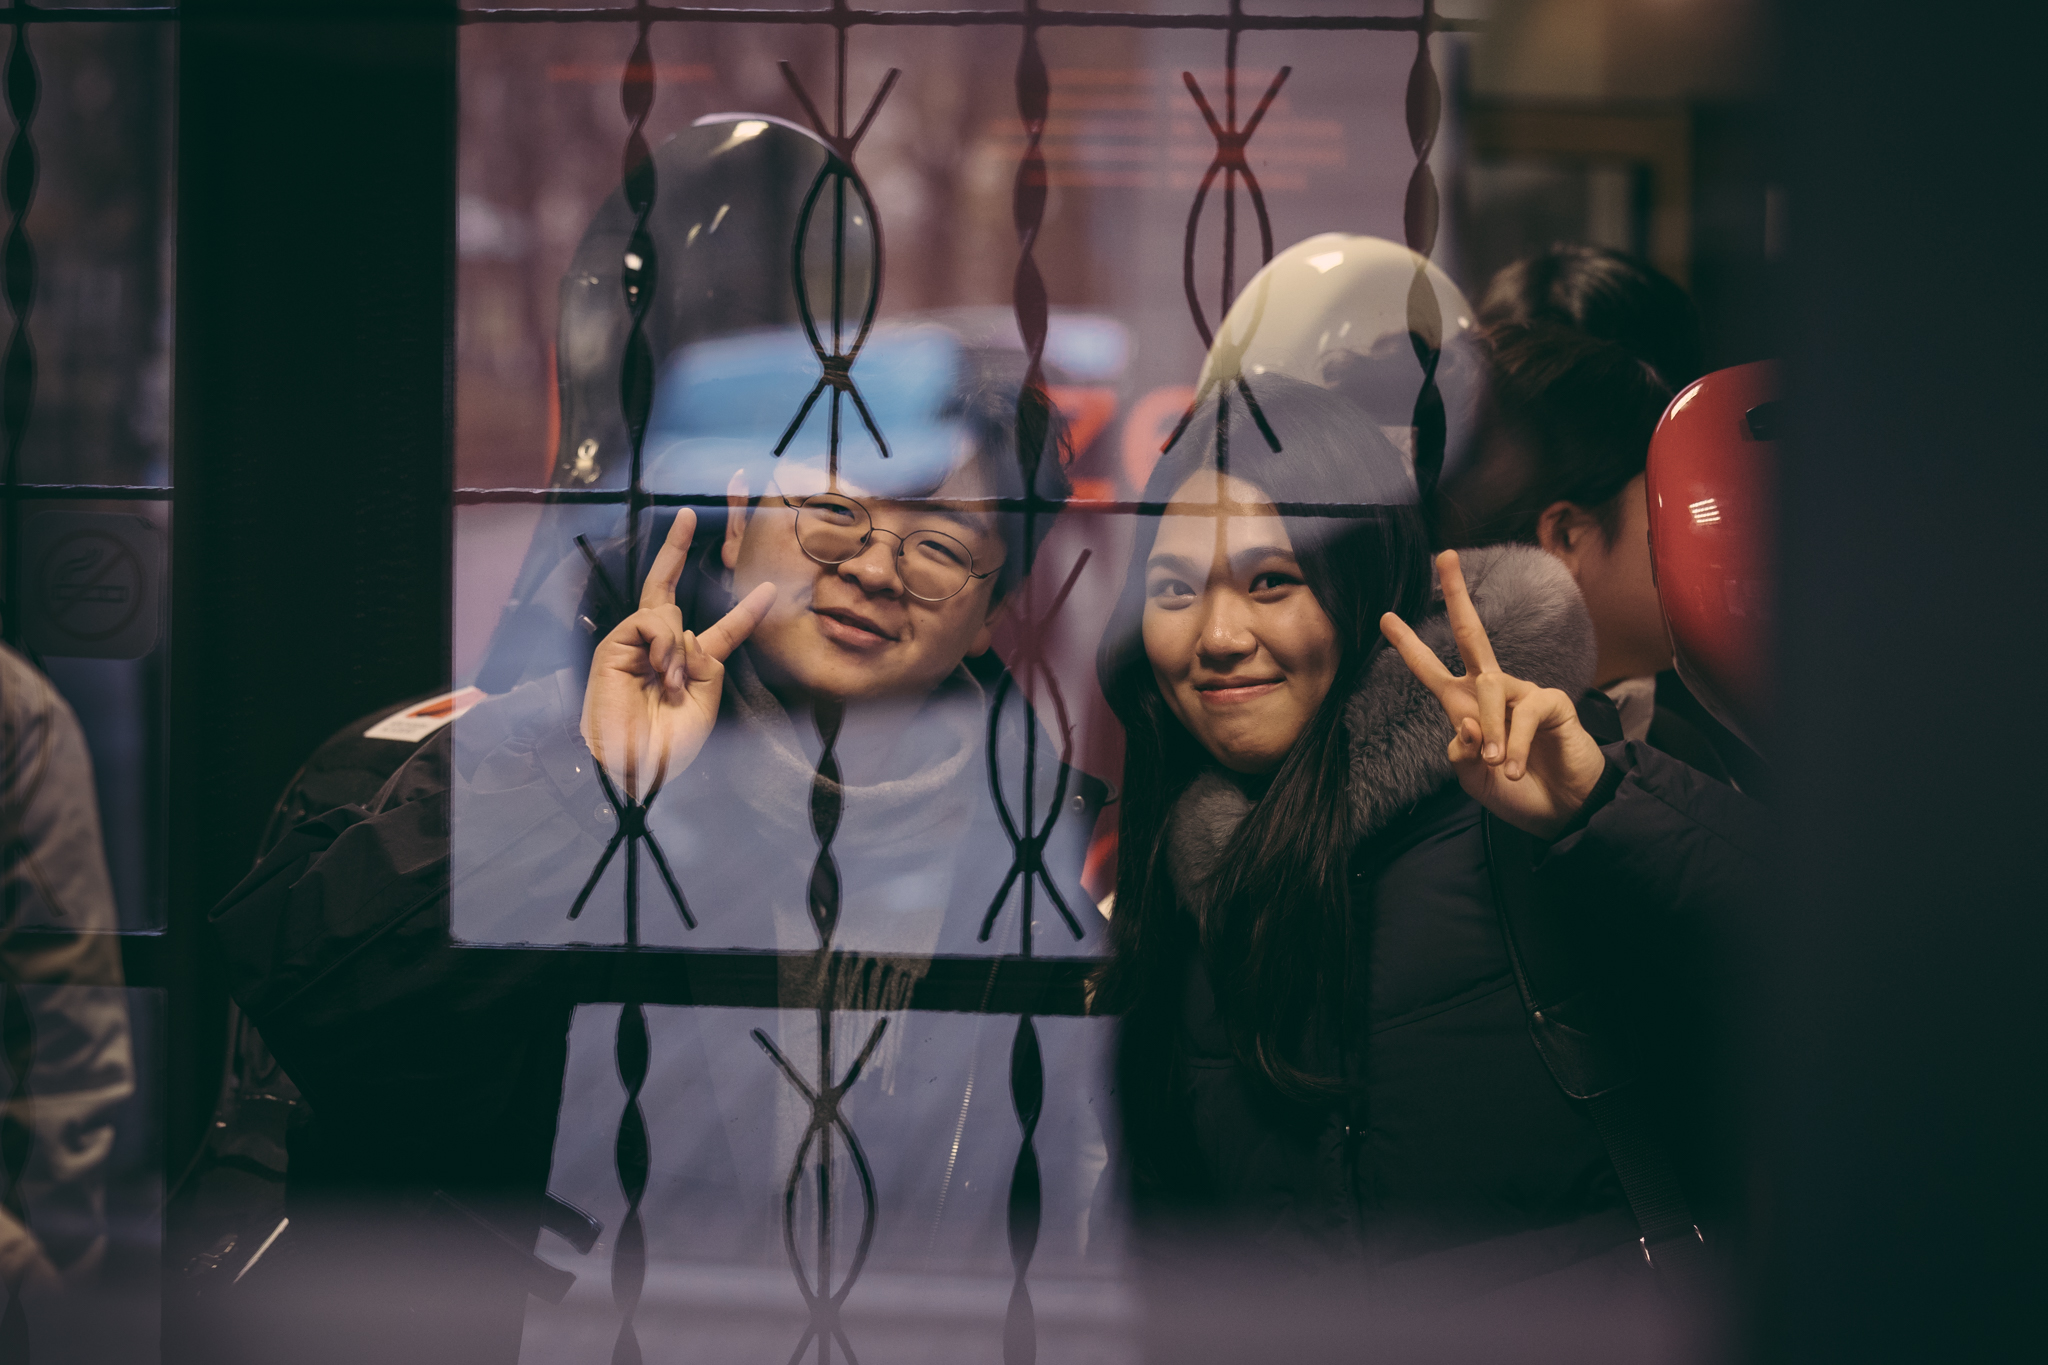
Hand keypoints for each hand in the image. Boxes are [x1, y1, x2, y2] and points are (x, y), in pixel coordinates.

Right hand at [580, 509, 775, 801]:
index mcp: (692, 664)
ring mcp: (636, 643)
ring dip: (677, 649)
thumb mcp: (705, 701)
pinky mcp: (616, 644)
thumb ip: (708, 660)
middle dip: (677, 549)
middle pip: (669, 589)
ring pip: (668, 613)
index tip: (770, 589)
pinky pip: (650, 622)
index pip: (723, 629)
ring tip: (674, 684)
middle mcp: (662, 647)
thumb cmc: (669, 743)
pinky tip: (660, 670)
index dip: (747, 610)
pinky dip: (661, 644)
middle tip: (688, 515)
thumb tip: (689, 632)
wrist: (635, 764)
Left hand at [1379, 550, 1607, 838]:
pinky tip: (1516, 768)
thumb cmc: (1518, 793)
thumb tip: (1465, 724)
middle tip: (1445, 556)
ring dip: (1491, 732)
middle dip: (1457, 596)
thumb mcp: (1473, 778)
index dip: (1410, 646)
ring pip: (1489, 691)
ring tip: (1499, 767)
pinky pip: (1524, 713)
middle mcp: (1492, 691)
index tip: (1386, 618)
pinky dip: (1514, 745)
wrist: (1563, 812)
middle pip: (1472, 635)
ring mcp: (1523, 693)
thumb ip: (1460, 752)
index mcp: (1466, 707)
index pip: (1433, 671)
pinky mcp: (1552, 702)